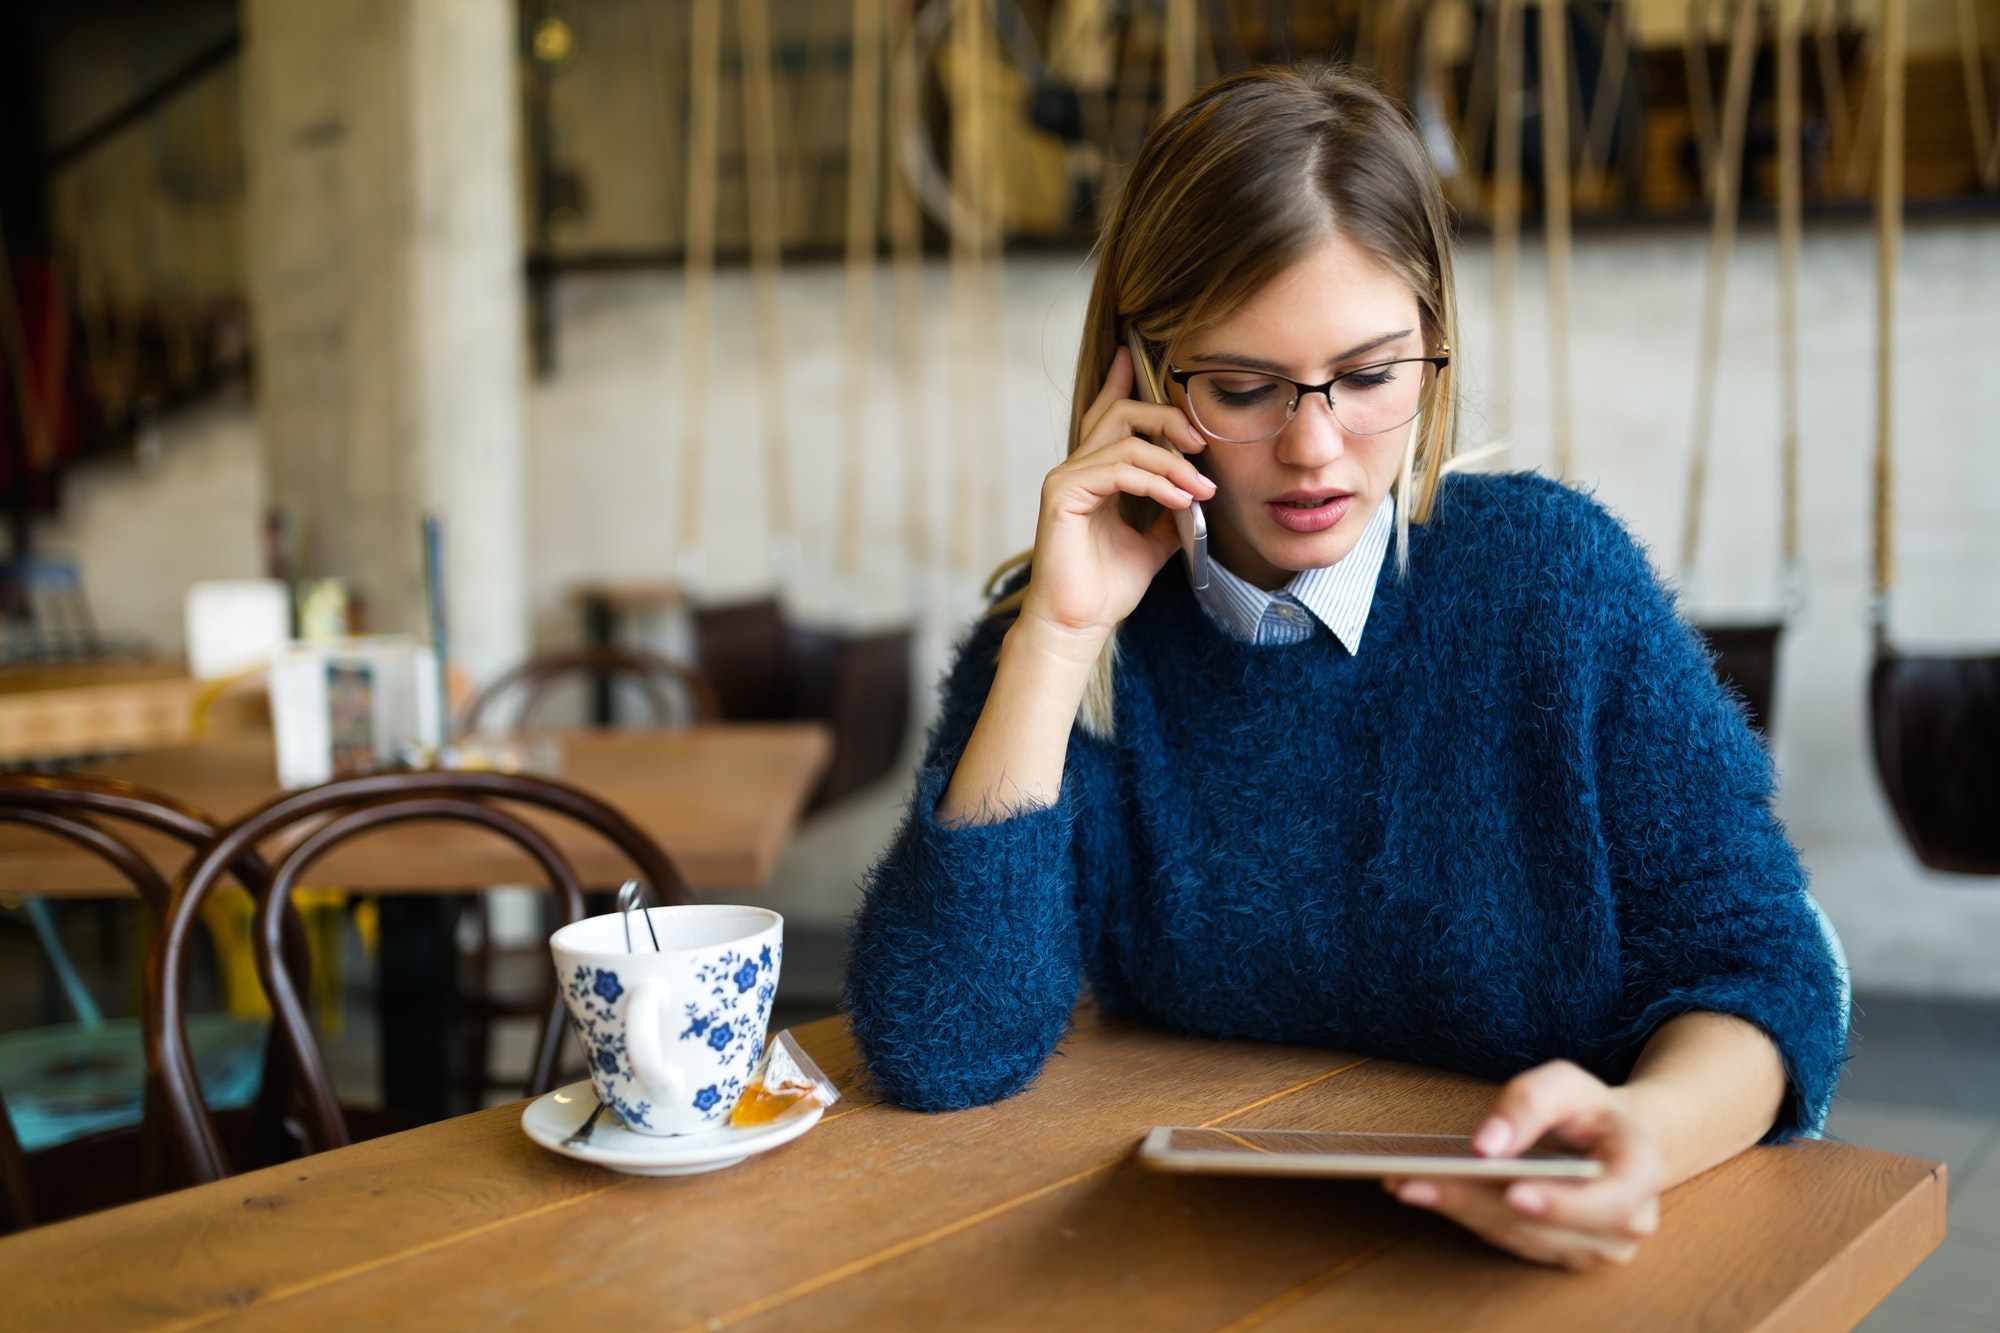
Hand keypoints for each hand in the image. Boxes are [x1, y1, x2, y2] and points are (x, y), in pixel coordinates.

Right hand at [1016, 347, 1215, 656]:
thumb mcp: (1154, 543)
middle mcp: (1075, 469)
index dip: (1124, 381)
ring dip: (1172, 461)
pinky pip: (1117, 469)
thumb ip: (1171, 513)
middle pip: (1120, 412)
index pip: (1108, 415)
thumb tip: (1200, 497)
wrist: (1079, 625)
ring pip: (1124, 439)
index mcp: (1093, 475)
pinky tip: (1180, 499)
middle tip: (1202, 442)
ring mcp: (1065, 479)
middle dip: (1167, 418)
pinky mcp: (1062, 495)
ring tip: (1201, 488)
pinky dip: (1155, 481)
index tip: (1144, 355)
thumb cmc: (1106, 588)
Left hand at [1382, 1061, 1667, 1270]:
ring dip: (1461, 1211)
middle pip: (1545, 1222)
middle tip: (1416, 1182)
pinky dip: (1466, 1216)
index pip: (1608, 1202)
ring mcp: (1597, 1248)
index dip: (1561, 1203)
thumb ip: (1530, 1102)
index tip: (1514, 1191)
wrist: (1609, 1139)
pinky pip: (1509, 1239)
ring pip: (1519, 1235)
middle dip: (1476, 1201)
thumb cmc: (1587, 1109)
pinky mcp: (1561, 1254)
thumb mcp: (1566, 1083)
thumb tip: (1488, 1144)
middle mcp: (1627, 1222)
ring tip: (1407, 1185)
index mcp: (1643, 1173)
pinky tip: (1426, 1193)